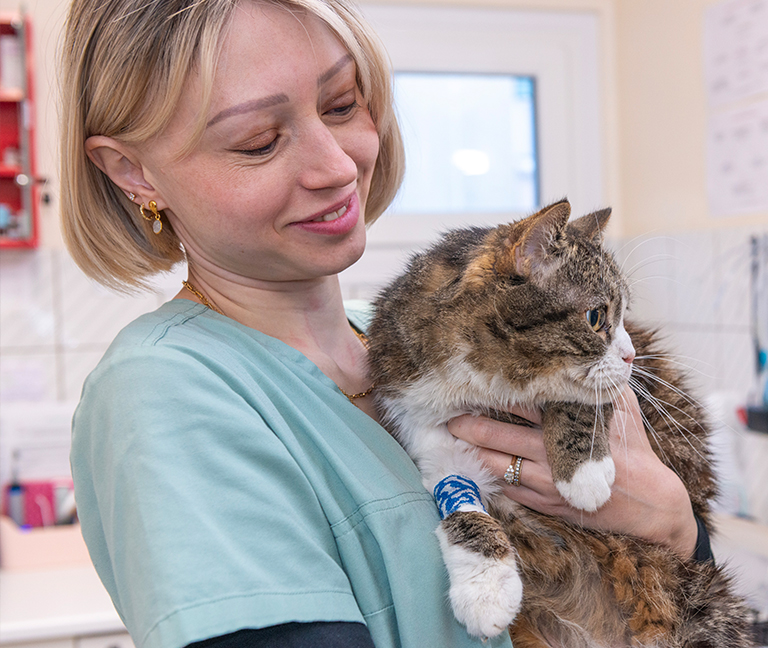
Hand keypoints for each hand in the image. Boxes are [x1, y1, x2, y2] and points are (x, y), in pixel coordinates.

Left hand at [446, 386, 697, 558]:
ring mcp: (545, 481)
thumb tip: (590, 345)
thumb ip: (599, 380)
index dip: (494, 393)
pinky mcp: (544, 503)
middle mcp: (552, 452)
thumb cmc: (634, 449)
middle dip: (468, 422)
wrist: (651, 506)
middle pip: (499, 433)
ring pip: (496, 462)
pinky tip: (469, 462)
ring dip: (471, 448)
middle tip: (445, 410)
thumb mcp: (623, 408)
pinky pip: (506, 487)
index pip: (522, 403)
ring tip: (449, 435)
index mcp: (568, 424)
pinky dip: (486, 474)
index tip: (472, 382)